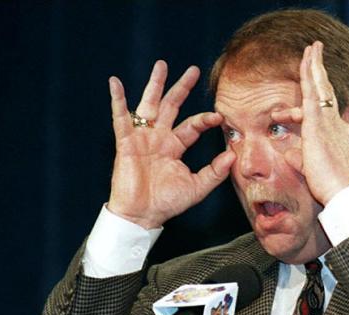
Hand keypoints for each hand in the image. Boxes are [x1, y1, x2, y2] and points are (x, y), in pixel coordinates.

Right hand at [107, 60, 235, 228]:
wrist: (142, 216)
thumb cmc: (166, 203)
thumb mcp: (196, 187)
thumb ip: (215, 172)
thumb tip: (232, 154)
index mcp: (175, 147)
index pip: (192, 126)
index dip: (205, 120)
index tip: (219, 117)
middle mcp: (159, 138)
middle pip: (172, 107)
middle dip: (182, 88)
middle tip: (193, 70)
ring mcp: (142, 138)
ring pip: (149, 105)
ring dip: (155, 85)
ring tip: (162, 65)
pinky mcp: (126, 142)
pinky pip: (121, 118)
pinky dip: (118, 100)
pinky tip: (115, 83)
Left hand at [271, 41, 348, 204]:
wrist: (343, 191)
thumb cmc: (329, 185)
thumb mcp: (311, 170)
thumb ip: (301, 159)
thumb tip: (289, 154)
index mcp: (334, 134)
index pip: (322, 109)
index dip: (313, 96)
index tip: (301, 92)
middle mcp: (334, 124)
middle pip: (325, 91)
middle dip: (319, 71)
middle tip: (315, 51)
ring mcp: (327, 122)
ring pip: (320, 87)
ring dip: (314, 66)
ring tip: (311, 48)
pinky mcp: (318, 124)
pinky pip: (313, 92)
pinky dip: (310, 74)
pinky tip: (308, 58)